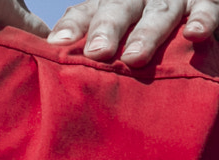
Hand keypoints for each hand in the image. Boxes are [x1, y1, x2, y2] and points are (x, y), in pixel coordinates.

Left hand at [44, 0, 211, 62]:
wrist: (179, 12)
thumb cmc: (135, 34)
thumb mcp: (110, 34)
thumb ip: (85, 42)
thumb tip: (53, 51)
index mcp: (110, 6)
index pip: (86, 12)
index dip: (73, 25)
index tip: (58, 43)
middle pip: (120, 8)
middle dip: (108, 29)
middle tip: (98, 52)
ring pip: (159, 12)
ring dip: (147, 34)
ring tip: (135, 58)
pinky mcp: (205, 2)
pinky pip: (206, 8)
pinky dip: (202, 20)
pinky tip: (194, 34)